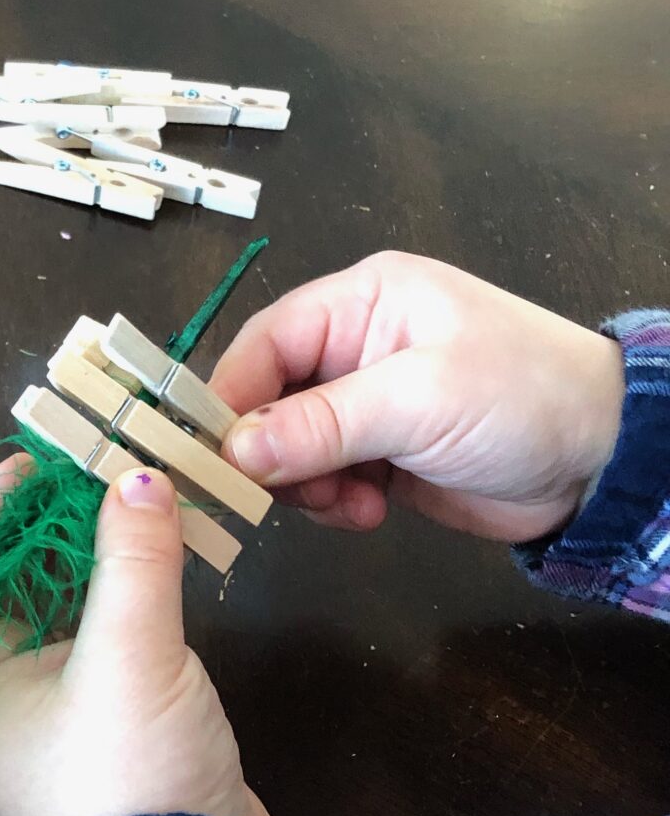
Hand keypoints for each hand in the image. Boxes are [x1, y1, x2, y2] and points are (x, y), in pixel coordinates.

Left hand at [0, 454, 275, 815]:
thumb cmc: (125, 776)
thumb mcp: (130, 657)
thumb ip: (133, 559)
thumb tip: (136, 475)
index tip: (36, 458)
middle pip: (7, 578)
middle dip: (50, 518)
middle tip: (102, 463)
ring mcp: (50, 709)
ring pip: (60, 604)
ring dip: (95, 549)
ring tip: (140, 492)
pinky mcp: (105, 722)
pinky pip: (101, 636)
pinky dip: (126, 591)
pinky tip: (165, 554)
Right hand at [210, 251, 624, 541]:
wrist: (606, 461)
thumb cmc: (522, 399)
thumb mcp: (419, 400)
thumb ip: (322, 423)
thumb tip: (232, 450)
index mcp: (362, 301)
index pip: (264, 342)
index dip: (230, 398)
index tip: (210, 456)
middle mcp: (355, 345)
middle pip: (268, 397)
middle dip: (271, 451)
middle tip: (285, 496)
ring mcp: (368, 402)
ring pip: (289, 446)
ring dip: (304, 485)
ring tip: (348, 505)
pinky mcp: (382, 453)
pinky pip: (323, 478)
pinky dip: (331, 503)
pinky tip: (369, 514)